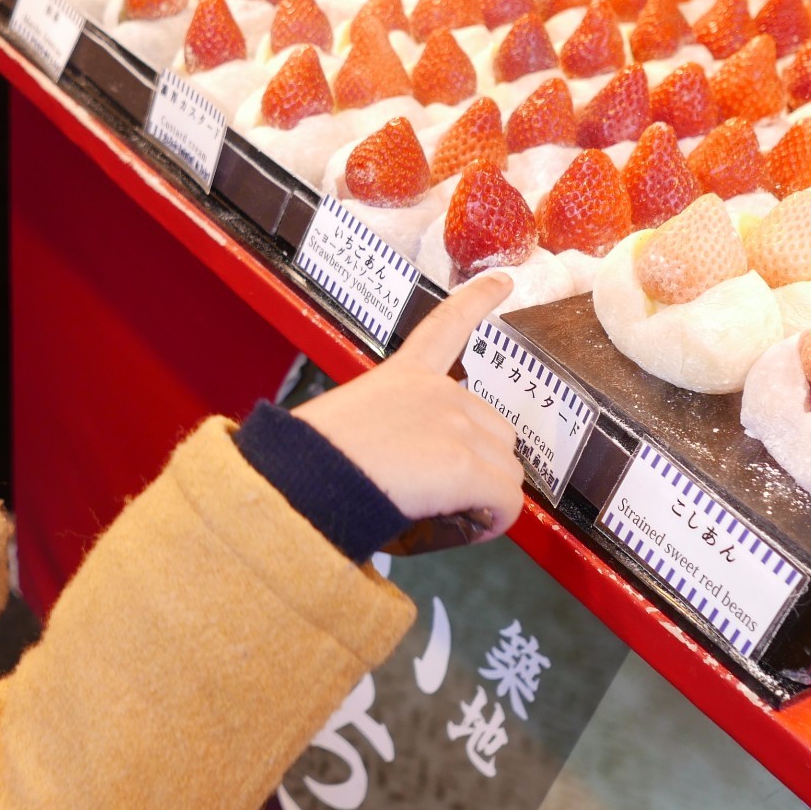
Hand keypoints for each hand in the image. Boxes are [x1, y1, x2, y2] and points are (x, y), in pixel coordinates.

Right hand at [293, 272, 523, 542]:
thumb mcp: (349, 423)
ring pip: (505, 468)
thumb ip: (390, 431)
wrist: (303, 481)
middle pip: (495, 427)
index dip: (479, 300)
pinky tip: (469, 527)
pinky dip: (494, 520)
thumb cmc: (311, 464)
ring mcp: (456, 425)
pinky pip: (506, 502)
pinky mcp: (465, 465)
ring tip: (445, 512)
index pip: (447, 325)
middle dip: (481, 462)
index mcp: (403, 374)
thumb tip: (404, 470)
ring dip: (486, 494)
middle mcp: (437, 392)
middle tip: (443, 491)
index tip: (503, 282)